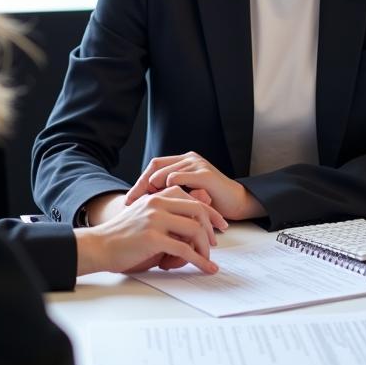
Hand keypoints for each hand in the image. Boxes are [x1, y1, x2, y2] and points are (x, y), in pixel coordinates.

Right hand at [74, 186, 227, 276]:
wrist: (98, 246)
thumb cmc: (122, 236)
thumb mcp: (147, 219)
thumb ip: (168, 219)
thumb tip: (194, 229)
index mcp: (157, 197)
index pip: (191, 198)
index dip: (209, 211)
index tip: (219, 224)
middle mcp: (158, 203)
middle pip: (198, 210)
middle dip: (212, 227)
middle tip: (216, 243)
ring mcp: (155, 219)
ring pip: (194, 229)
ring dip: (205, 247)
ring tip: (208, 259)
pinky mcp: (152, 238)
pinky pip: (184, 250)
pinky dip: (199, 261)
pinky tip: (206, 268)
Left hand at [124, 151, 265, 220]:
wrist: (237, 203)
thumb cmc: (211, 202)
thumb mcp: (186, 197)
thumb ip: (169, 195)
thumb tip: (143, 205)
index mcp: (182, 163)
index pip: (154, 167)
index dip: (139, 182)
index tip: (128, 200)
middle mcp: (188, 159)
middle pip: (156, 167)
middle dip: (141, 184)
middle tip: (130, 201)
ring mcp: (197, 164)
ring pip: (166, 171)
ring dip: (152, 186)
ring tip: (143, 201)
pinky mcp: (205, 174)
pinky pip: (182, 176)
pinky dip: (170, 185)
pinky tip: (162, 197)